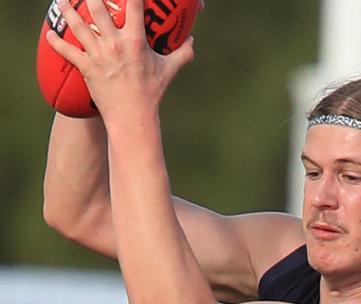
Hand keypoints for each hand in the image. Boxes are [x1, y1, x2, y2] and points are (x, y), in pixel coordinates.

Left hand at [46, 0, 194, 121]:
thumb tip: (191, 40)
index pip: (134, 7)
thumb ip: (182, 53)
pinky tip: (49, 34)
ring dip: (68, 11)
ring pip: (79, 26)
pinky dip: (57, 42)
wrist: (132, 116)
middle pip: (99, 10)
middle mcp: (115, 44)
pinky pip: (67, 52)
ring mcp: (99, 55)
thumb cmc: (152, 92)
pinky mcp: (86, 68)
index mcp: (136, 41)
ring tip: (61, 0)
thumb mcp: (169, 70)